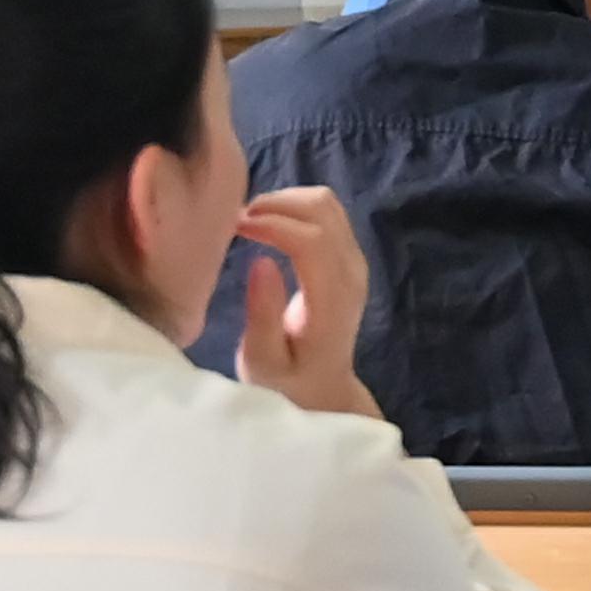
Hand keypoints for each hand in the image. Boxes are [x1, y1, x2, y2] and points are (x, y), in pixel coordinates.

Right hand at [233, 189, 381, 419]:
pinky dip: (295, 208)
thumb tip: (260, 261)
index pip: (312, 241)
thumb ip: (263, 315)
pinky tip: (267, 223)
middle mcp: (352, 272)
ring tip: (248, 220)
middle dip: (277, 204)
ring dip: (286, 202)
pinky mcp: (349, 257)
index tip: (235, 225)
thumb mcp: (262, 362)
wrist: (324, 389)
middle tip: (235, 220)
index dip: (274, 223)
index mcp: (332, 300)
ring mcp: (355, 261)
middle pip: (323, 211)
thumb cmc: (286, 382)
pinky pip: (328, 214)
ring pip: (327, 205)